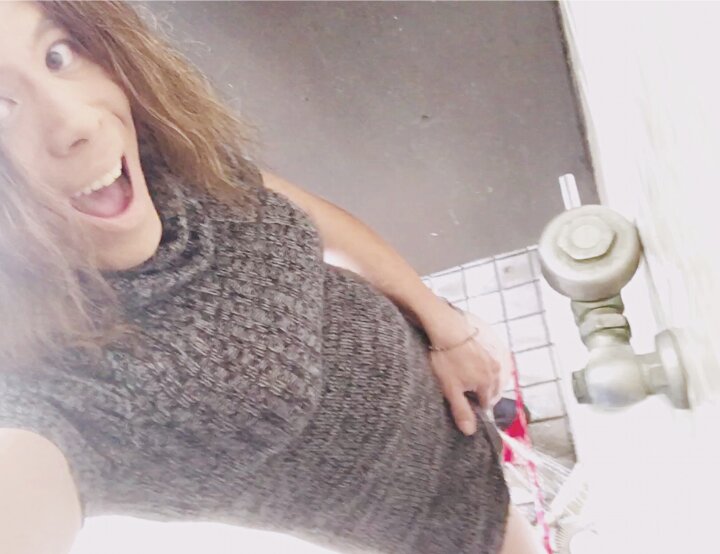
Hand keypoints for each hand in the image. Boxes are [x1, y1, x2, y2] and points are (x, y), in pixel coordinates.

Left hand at [428, 311, 511, 435]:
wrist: (446, 326)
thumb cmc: (446, 358)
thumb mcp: (450, 388)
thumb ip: (461, 411)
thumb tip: (470, 432)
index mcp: (489, 384)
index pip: (487, 404)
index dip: (474, 404)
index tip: (462, 399)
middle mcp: (498, 371)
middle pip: (492, 390)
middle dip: (480, 392)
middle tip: (461, 386)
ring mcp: (496, 355)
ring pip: (493, 375)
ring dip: (483, 378)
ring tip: (465, 371)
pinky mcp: (492, 342)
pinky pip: (493, 360)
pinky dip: (485, 363)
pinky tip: (471, 359)